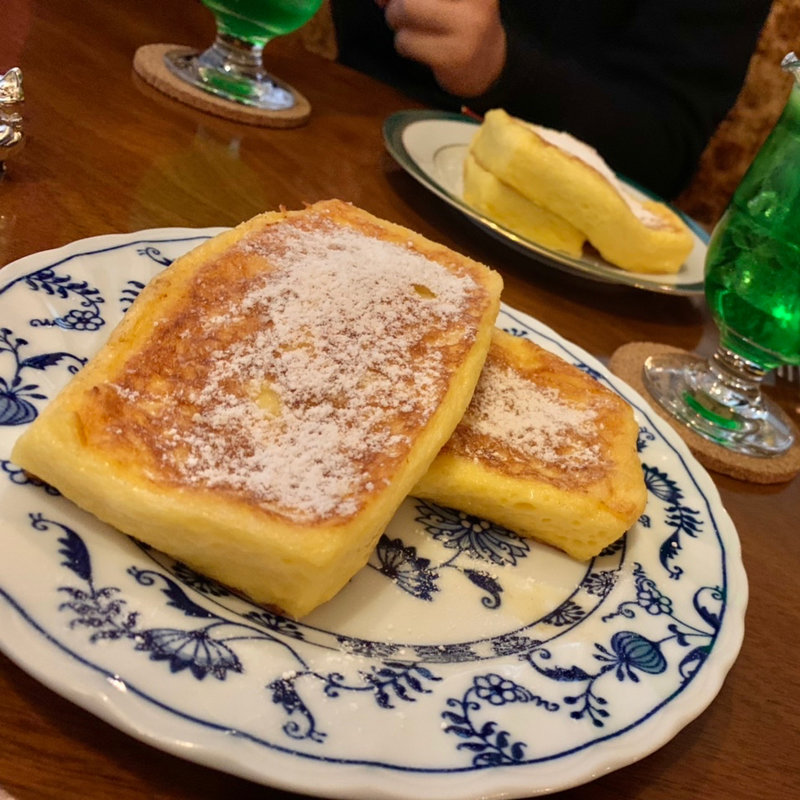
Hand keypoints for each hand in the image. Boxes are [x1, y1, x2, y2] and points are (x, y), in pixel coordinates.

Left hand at [379, 0, 505, 96]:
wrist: (487, 62)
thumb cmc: (456, 18)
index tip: (391, 2)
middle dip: (396, 2)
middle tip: (399, 11)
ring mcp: (469, 25)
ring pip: (405, 9)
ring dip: (397, 22)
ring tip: (411, 29)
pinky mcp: (455, 56)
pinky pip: (406, 42)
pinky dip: (403, 44)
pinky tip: (419, 47)